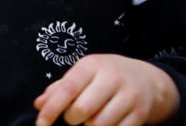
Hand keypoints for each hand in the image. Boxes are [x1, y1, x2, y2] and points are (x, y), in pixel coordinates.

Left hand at [33, 54, 178, 125]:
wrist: (146, 79)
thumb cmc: (105, 77)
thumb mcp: (83, 74)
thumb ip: (59, 88)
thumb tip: (39, 104)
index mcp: (92, 65)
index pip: (67, 89)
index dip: (51, 110)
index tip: (41, 124)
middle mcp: (112, 78)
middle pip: (82, 110)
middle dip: (71, 119)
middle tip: (74, 116)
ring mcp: (129, 96)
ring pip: (99, 124)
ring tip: (91, 118)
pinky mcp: (140, 113)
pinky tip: (106, 123)